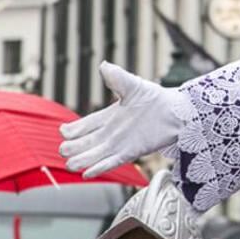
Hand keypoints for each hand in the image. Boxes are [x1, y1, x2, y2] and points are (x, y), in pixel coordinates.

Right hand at [59, 61, 183, 178]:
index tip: (63, 132)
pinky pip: (111, 162)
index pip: (85, 125)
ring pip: (95, 154)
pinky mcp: (131, 152)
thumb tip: (104, 65)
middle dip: (73, 147)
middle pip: (86, 142)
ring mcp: (120, 144)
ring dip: (83, 160)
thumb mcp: (133, 86)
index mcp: (108, 116)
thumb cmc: (155, 98)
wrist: (177, 112)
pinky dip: (99, 168)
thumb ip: (117, 78)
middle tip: (63, 149)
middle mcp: (111, 132)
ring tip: (70, 164)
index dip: (73, 130)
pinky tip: (87, 173)